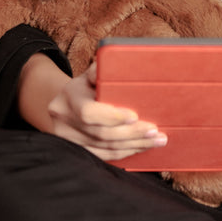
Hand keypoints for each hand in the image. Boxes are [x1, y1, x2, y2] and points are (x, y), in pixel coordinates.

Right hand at [19, 56, 167, 160]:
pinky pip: (105, 156)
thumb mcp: (91, 74)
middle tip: (155, 131)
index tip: (135, 116)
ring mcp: (69, 140)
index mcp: (69, 98)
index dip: (112, 117)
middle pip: (101, 134)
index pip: (89, 113)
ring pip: (105, 148)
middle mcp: (64, 122)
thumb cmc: (87, 85)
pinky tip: (142, 147)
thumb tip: (124, 64)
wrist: (66, 103)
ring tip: (157, 140)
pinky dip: (126, 152)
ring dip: (134, 145)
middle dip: (132, 133)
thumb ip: (104, 70)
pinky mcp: (78, 152)